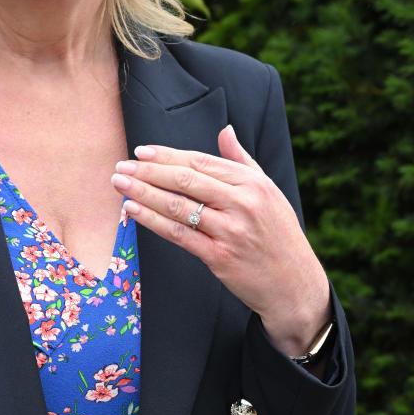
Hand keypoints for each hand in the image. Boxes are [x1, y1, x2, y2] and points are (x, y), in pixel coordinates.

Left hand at [112, 125, 330, 357]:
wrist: (294, 284)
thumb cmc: (278, 236)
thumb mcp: (269, 192)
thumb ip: (243, 161)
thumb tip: (225, 130)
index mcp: (253, 183)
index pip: (201, 162)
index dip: (167, 156)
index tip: (141, 152)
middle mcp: (243, 203)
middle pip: (185, 180)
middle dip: (148, 172)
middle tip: (121, 167)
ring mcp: (231, 231)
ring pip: (178, 206)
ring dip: (143, 193)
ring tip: (119, 185)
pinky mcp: (220, 257)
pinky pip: (179, 235)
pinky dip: (152, 221)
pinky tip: (132, 211)